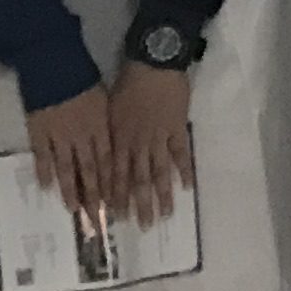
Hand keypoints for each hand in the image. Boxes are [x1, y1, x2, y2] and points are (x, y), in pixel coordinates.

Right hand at [25, 86, 115, 226]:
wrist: (55, 63)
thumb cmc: (84, 78)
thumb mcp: (104, 100)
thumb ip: (108, 124)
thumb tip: (116, 144)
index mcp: (101, 127)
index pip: (108, 162)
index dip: (111, 184)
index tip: (115, 204)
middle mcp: (82, 136)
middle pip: (89, 172)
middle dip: (94, 197)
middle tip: (97, 218)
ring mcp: (59, 136)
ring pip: (66, 169)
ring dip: (70, 190)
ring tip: (74, 210)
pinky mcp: (39, 132)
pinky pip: (42, 156)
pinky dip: (44, 172)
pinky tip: (46, 187)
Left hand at [108, 60, 194, 224]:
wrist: (153, 64)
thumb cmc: (127, 83)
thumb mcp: (109, 109)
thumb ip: (109, 134)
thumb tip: (103, 154)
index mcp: (119, 138)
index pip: (116, 174)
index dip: (116, 196)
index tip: (116, 216)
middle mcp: (139, 143)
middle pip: (138, 179)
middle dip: (140, 204)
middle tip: (143, 226)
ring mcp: (160, 138)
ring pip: (160, 172)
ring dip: (162, 194)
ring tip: (165, 215)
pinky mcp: (178, 129)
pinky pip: (182, 154)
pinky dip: (185, 170)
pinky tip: (187, 188)